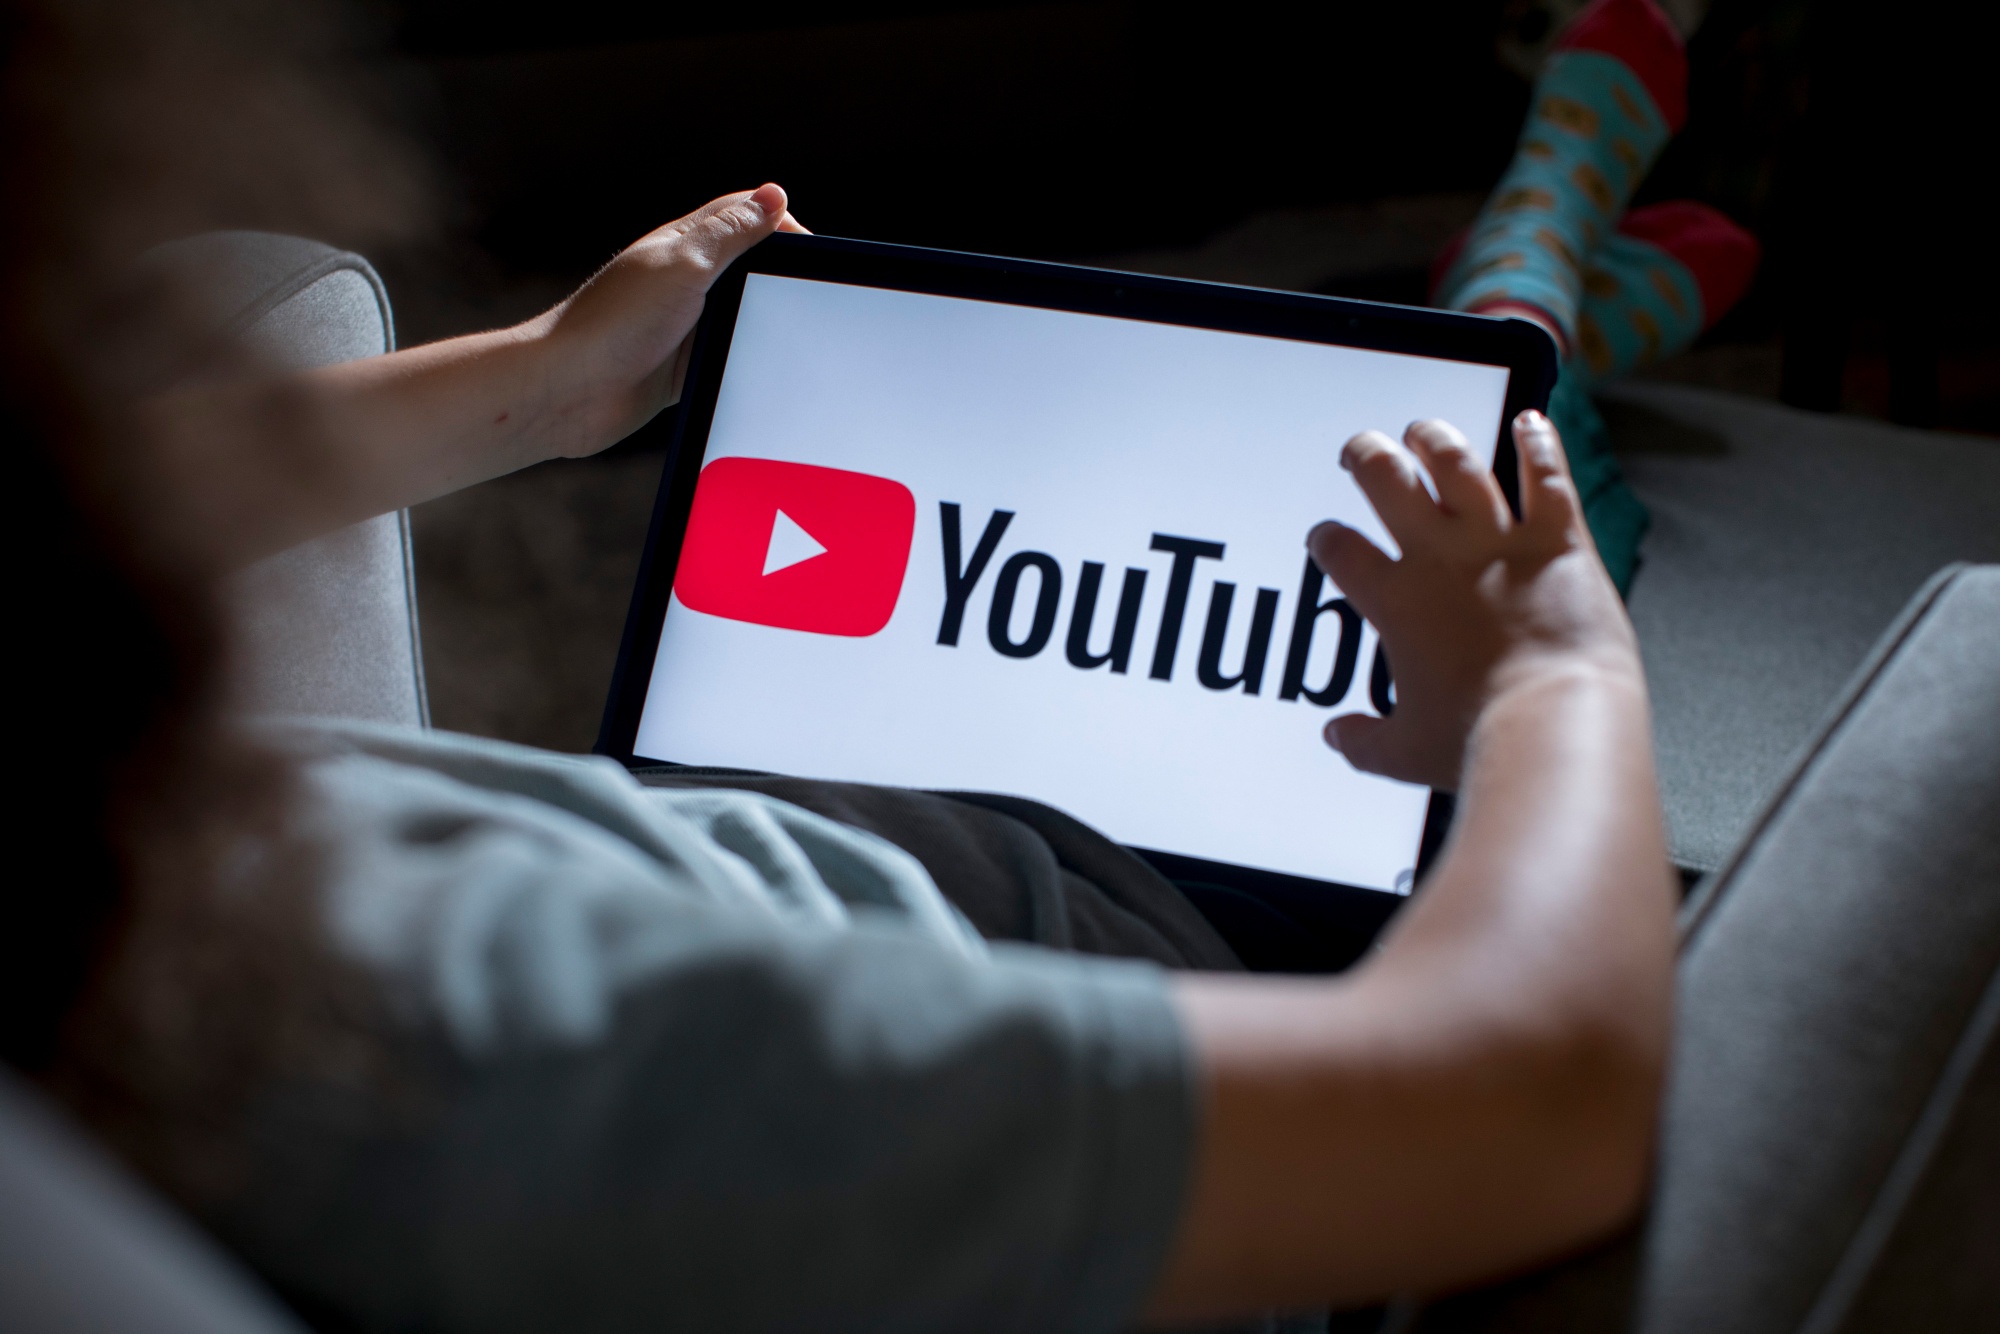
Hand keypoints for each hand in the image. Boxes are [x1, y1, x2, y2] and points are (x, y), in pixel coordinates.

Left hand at [534, 184, 807, 455]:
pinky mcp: (681, 368)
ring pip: (742, 315)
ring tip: (796, 335)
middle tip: (814, 296)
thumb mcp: (684, 266)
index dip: (781, 226)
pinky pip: (728, 358)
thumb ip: (730, 233)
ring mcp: (682, 326)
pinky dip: (747, 362)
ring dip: (766, 323)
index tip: (814, 254)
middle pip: (749, 267)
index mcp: (683, 245)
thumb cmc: (613, 325)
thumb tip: (773, 195)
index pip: (744, 215)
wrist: (566, 392)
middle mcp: (684, 281)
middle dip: (782, 276)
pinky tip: (765, 372)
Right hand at [1307, 411, 1638, 788]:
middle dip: (1365, 456)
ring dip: (1435, 439)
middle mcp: (1439, 556)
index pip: (1342, 550)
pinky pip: (1545, 476)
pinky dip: (1537, 442)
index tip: (1327, 538)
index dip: (1327, 539)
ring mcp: (1498, 540)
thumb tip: (1339, 738)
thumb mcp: (1404, 751)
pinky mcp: (1557, 539)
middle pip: (1386, 479)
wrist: (1554, 725)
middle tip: (1359, 450)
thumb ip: (1364, 742)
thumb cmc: (1477, 740)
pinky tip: (1530, 420)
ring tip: (1423, 431)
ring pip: (1456, 463)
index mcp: (1394, 601)